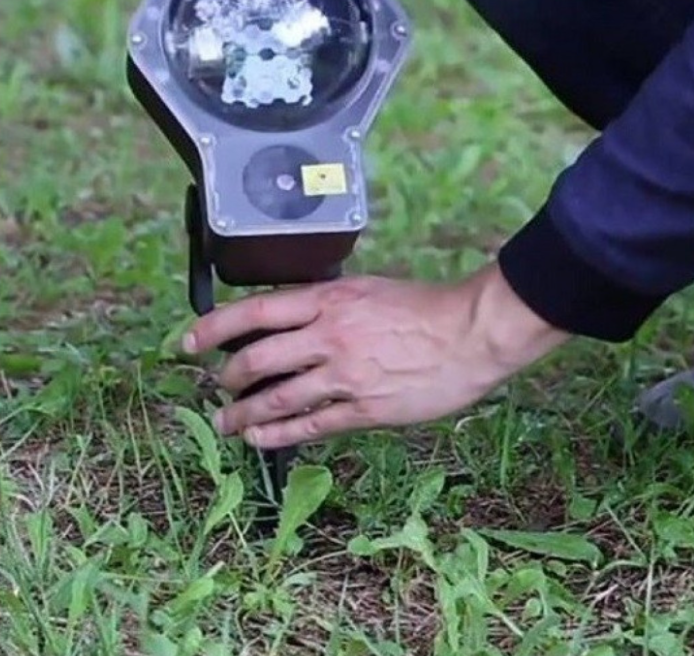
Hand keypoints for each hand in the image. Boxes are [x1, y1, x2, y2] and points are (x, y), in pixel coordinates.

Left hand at [183, 263, 569, 448]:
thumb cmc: (425, 306)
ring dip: (241, 414)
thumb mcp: (369, 290)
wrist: (469, 333)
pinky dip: (277, 435)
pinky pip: (310, 427)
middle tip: (215, 385)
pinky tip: (260, 440)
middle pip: (255, 360)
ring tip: (225, 423)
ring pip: (275, 400)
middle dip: (225, 377)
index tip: (188, 340)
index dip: (213, 326)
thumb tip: (294, 318)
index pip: (255, 311)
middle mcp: (329, 336)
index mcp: (330, 300)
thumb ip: (329, 305)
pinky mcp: (364, 410)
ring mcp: (344, 376)